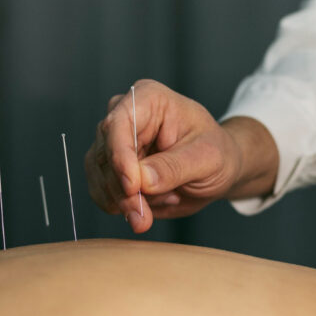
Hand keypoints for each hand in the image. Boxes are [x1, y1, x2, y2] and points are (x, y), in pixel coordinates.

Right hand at [84, 80, 277, 232]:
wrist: (216, 171)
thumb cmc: (216, 153)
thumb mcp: (207, 158)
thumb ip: (174, 167)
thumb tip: (142, 180)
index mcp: (148, 99)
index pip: (119, 123)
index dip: (121, 156)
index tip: (133, 187)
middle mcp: (124, 116)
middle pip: (104, 154)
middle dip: (124, 191)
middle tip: (145, 217)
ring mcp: (113, 144)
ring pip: (100, 177)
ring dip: (127, 202)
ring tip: (168, 200)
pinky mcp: (110, 169)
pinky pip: (102, 193)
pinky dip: (125, 207)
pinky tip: (155, 204)